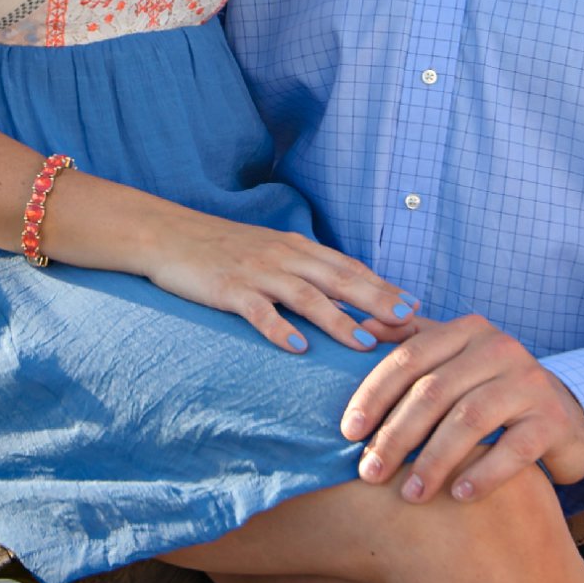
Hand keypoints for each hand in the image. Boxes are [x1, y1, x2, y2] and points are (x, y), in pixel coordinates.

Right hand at [142, 211, 419, 354]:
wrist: (168, 234)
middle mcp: (283, 256)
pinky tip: (298, 348)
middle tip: (409, 323)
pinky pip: (259, 310)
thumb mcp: (268, 251)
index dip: (383, 287)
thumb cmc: (221, 248)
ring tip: (365, 343)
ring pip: (306, 296)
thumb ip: (302, 270)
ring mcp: (256, 272)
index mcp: (296, 247)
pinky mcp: (228, 288)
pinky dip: (280, 329)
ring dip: (339, 320)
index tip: (415, 308)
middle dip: (377, 301)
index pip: (348, 267)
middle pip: (339, 279)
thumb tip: (342, 297)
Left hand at [340, 313, 583, 503]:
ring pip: (469, 419)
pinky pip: (513, 449)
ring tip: (410, 494)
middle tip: (369, 473)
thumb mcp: (453, 361)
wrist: (563, 415)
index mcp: (466, 331)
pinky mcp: (554, 420)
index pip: (409, 357)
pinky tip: (458, 495)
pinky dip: (482, 474)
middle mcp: (500, 348)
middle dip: (396, 434)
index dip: (374, 394)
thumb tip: (361, 330)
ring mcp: (530, 383)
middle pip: (434, 391)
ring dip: (434, 460)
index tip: (349, 432)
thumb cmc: (490, 390)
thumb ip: (410, 342)